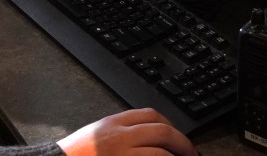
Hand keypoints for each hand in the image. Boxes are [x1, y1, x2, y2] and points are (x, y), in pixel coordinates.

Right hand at [57, 109, 196, 155]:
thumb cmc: (75, 155)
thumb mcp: (98, 135)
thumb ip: (121, 132)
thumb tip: (148, 137)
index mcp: (113, 123)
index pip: (151, 115)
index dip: (171, 126)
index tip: (179, 137)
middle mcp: (119, 136)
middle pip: (162, 131)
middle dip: (183, 143)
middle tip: (191, 153)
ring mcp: (122, 153)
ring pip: (161, 152)